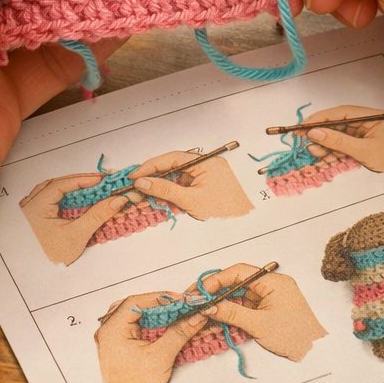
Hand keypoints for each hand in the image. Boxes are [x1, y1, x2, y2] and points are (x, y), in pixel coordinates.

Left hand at [20, 175, 135, 264]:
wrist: (36, 275)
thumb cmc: (51, 256)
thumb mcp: (76, 235)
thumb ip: (96, 216)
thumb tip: (115, 201)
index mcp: (36, 205)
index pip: (62, 184)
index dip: (83, 180)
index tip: (101, 179)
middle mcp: (31, 203)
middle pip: (59, 184)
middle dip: (81, 182)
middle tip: (101, 182)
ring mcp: (32, 208)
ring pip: (55, 190)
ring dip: (74, 188)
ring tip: (93, 188)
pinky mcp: (36, 214)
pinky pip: (52, 198)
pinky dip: (67, 196)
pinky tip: (79, 198)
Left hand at [95, 290, 208, 382]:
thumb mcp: (161, 357)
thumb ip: (179, 333)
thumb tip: (195, 316)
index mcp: (112, 328)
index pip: (137, 302)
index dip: (161, 298)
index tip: (181, 299)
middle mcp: (108, 328)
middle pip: (136, 305)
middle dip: (160, 304)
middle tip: (181, 304)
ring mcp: (112, 335)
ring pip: (135, 314)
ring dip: (156, 312)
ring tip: (176, 313)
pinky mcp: (119, 342)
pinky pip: (134, 324)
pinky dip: (150, 322)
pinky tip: (164, 324)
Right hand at [133, 152, 252, 218]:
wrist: (248, 225)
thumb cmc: (225, 212)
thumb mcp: (191, 200)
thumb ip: (165, 190)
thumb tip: (143, 182)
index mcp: (206, 161)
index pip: (171, 158)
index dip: (150, 166)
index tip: (135, 175)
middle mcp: (206, 164)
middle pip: (173, 165)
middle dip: (155, 176)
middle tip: (137, 186)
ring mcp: (207, 174)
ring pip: (178, 176)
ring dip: (163, 186)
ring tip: (147, 196)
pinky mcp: (207, 185)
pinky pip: (185, 184)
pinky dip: (174, 192)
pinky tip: (163, 200)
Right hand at [201, 263, 325, 361]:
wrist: (318, 357)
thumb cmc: (294, 338)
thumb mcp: (260, 325)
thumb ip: (232, 313)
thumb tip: (208, 306)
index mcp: (273, 281)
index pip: (239, 272)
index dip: (217, 280)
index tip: (200, 290)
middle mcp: (272, 286)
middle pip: (238, 283)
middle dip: (217, 293)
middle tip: (197, 301)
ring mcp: (271, 298)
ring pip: (241, 297)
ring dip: (224, 305)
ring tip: (204, 312)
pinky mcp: (270, 311)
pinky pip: (247, 308)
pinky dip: (234, 314)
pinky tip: (220, 319)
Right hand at [294, 103, 383, 172]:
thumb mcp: (366, 151)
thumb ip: (339, 141)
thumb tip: (314, 132)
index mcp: (376, 116)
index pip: (343, 112)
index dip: (321, 118)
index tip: (304, 125)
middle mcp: (373, 122)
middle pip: (342, 123)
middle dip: (323, 133)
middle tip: (306, 142)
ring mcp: (373, 135)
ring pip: (344, 136)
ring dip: (329, 145)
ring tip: (315, 153)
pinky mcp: (372, 147)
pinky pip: (351, 146)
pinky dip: (338, 152)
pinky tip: (326, 157)